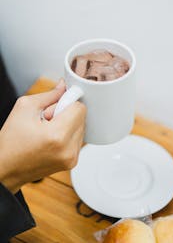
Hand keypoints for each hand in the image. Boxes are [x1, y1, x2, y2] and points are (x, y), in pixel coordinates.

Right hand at [0, 79, 85, 193]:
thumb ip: (50, 94)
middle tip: (46, 119)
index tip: (52, 106)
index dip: (66, 103)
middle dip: (66, 113)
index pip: (80, 108)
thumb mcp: (25, 108)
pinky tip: (50, 138)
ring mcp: (72, 158)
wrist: (5, 169)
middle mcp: (68, 149)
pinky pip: (78, 138)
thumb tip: (64, 85)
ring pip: (81, 127)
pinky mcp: (72, 162)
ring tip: (47, 130)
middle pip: (82, 117)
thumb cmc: (11, 141)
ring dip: (68, 123)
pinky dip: (67, 134)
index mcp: (57, 135)